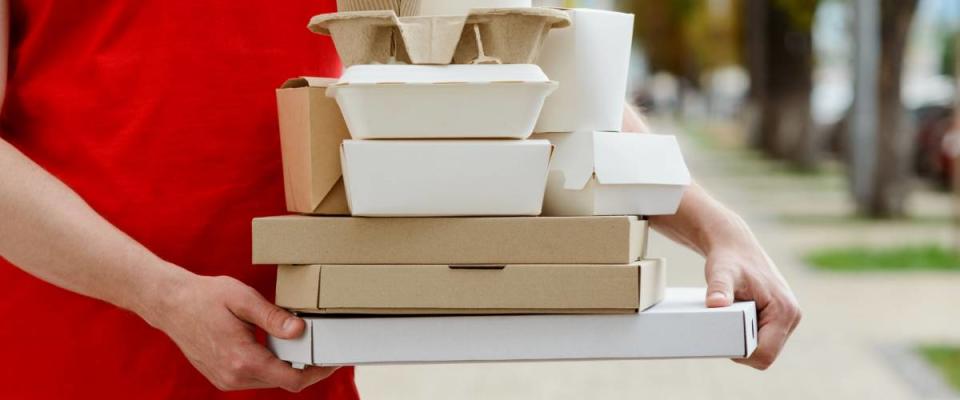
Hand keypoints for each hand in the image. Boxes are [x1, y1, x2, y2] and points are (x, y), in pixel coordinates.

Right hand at [139, 269, 336, 391]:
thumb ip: (273, 317)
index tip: (333, 361)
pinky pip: (255, 377)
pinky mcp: (221, 377)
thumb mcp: (243, 299)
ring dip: (287, 367)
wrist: (171, 305)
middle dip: (306, 368)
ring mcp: (226, 380)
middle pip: (284, 382)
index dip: (317, 372)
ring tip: (301, 345)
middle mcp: (234, 376)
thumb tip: (299, 331)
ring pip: (270, 380)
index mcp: (242, 359)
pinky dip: (270, 365)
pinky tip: (275, 347)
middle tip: (322, 349)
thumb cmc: (205, 297)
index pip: (292, 379)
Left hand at [704, 238, 800, 369]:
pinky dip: (747, 334)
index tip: (722, 341)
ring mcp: (787, 318)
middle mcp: (791, 316)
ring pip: (765, 347)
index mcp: (784, 311)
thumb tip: (715, 303)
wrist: (735, 247)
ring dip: (745, 340)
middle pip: (766, 354)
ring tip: (730, 319)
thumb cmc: (729, 259)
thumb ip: (719, 289)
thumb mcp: (721, 273)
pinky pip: (763, 338)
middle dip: (743, 347)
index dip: (742, 354)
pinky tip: (735, 319)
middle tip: (723, 327)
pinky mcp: (779, 317)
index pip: (765, 354)